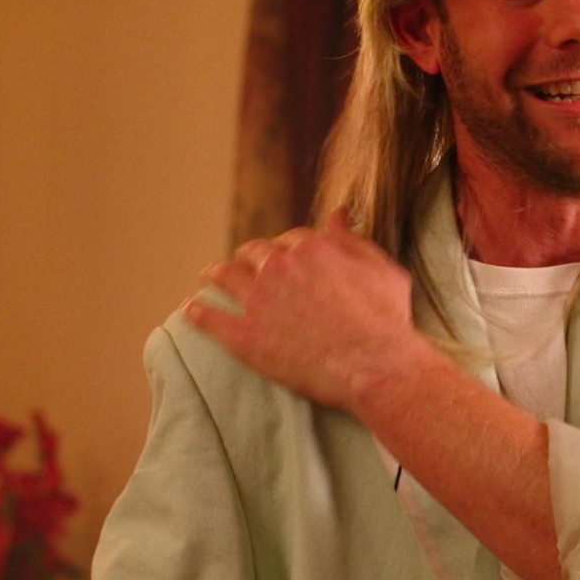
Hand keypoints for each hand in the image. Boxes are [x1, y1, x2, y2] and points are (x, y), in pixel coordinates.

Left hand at [185, 212, 424, 411]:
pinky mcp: (243, 334)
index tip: (286, 258)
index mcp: (312, 247)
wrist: (375, 364)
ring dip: (217, 274)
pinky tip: (192, 310)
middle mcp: (279, 266)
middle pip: (254, 252)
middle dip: (251, 258)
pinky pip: (209, 317)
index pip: (290, 239)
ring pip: (225, 275)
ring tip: (211, 278)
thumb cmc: (386, 320)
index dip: (288, 248)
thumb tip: (338, 215)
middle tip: (248, 268)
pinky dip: (198, 312)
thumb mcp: (382, 269)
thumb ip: (354, 240)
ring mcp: (258, 299)